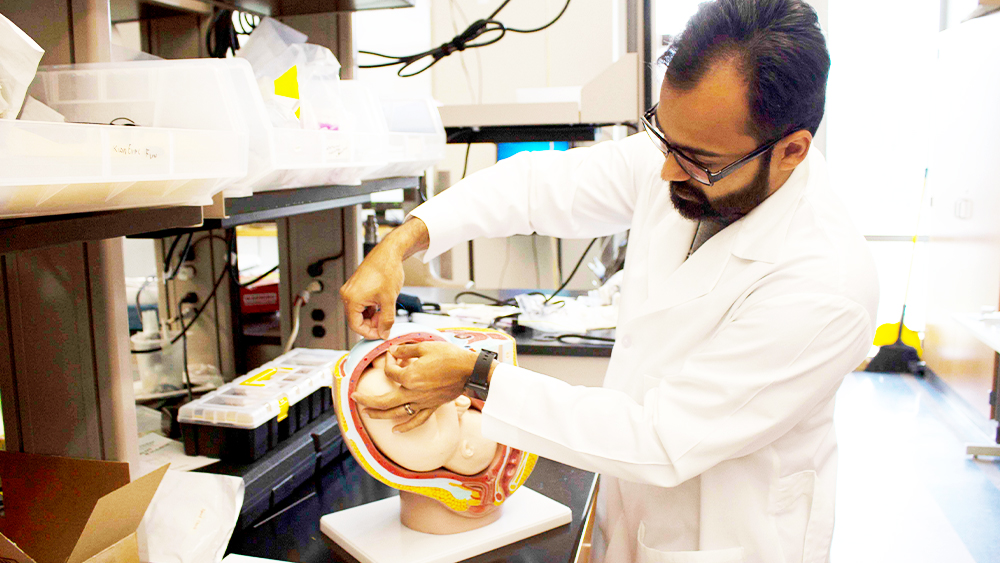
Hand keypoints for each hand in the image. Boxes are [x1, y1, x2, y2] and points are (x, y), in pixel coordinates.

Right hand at [339, 246, 402, 339]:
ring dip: (372, 317)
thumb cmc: (387, 270)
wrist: (389, 253)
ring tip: (385, 313)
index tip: (381, 334)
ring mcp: (351, 290)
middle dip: (371, 324)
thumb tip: (384, 333)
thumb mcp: (389, 300)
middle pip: (356, 319)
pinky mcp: (356, 287)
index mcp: (352, 298)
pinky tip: (381, 307)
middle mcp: (348, 294)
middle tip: (385, 324)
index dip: (369, 333)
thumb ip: (387, 320)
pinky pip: (360, 304)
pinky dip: (370, 309)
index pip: (356, 325)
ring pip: (359, 312)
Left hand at [352, 342, 477, 432]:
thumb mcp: (426, 347)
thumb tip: (393, 351)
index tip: (390, 355)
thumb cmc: (450, 356)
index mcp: (410, 377)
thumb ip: (406, 350)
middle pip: (384, 401)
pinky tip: (396, 430)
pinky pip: (416, 420)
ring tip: (367, 413)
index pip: (390, 371)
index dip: (387, 362)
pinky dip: (405, 426)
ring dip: (379, 414)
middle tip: (354, 396)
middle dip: (367, 399)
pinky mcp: (431, 406)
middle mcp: (413, 392)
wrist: (470, 371)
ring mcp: (422, 402)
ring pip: (397, 413)